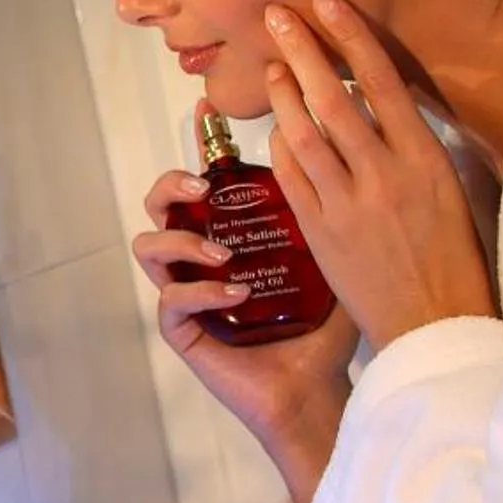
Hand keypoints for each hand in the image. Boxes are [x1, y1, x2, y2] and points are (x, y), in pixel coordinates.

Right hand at [134, 145, 359, 502]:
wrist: (320, 391)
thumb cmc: (327, 330)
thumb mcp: (331, 262)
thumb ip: (332, 218)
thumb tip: (354, 159)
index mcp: (231, 235)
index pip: (206, 184)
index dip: (199, 146)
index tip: (205, 110)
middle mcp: (201, 260)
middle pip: (159, 207)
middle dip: (170, 188)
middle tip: (202, 189)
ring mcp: (187, 294)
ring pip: (149, 248)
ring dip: (182, 242)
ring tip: (223, 252)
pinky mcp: (184, 332)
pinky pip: (172, 302)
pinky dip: (203, 292)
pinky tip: (237, 294)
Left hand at [263, 0, 495, 351]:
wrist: (437, 328)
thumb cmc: (456, 262)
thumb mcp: (453, 194)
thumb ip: (419, 149)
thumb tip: (392, 106)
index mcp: (426, 160)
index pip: (382, 82)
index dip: (352, 37)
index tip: (327, 3)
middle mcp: (384, 176)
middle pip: (333, 99)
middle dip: (303, 51)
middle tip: (277, 15)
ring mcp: (347, 204)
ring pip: (304, 135)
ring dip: (283, 95)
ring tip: (271, 64)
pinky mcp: (320, 233)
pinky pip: (291, 178)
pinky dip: (279, 148)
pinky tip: (273, 128)